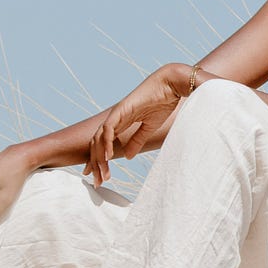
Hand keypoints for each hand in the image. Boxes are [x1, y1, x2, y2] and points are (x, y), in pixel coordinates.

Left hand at [84, 63, 192, 185]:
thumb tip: (126, 157)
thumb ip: (137, 141)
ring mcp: (117, 114)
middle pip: (98, 144)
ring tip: (102, 174)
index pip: (104, 143)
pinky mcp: (121, 110)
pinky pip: (108, 128)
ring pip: (100, 138)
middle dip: (96, 164)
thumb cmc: (163, 102)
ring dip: (99, 157)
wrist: (171, 85)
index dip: (99, 160)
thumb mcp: (149, 128)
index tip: (99, 176)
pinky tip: (106, 156)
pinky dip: (105, 142)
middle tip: (98, 182)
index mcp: (122, 123)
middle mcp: (116, 119)